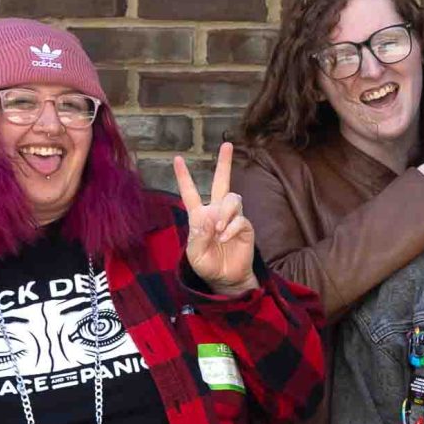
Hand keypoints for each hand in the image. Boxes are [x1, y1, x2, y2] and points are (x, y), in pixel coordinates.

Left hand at [174, 141, 257, 293]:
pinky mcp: (245, 227)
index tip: (177, 159)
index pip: (190, 193)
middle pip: (222, 182)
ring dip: (225, 213)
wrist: (225, 279)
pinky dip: (231, 228)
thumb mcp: (194, 253)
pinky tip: (225, 238)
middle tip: (227, 144)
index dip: (183, 176)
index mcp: (199, 216)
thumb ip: (199, 235)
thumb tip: (211, 217)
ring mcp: (232, 218)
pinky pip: (240, 219)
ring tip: (219, 231)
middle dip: (224, 163)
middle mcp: (217, 212)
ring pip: (233, 198)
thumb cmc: (207, 265)